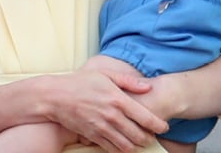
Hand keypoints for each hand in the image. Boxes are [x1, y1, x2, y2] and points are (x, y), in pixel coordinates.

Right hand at [46, 69, 167, 152]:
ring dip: (137, 146)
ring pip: (127, 146)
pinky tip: (124, 144)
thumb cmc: (81, 82)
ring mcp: (102, 128)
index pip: (144, 117)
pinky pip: (112, 149)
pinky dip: (121, 150)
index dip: (158, 125)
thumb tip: (148, 86)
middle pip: (138, 135)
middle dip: (149, 138)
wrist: (56, 97)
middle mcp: (112, 116)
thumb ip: (128, 81)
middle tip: (152, 135)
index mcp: (117, 99)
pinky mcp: (93, 137)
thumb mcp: (106, 74)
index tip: (164, 127)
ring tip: (140, 141)